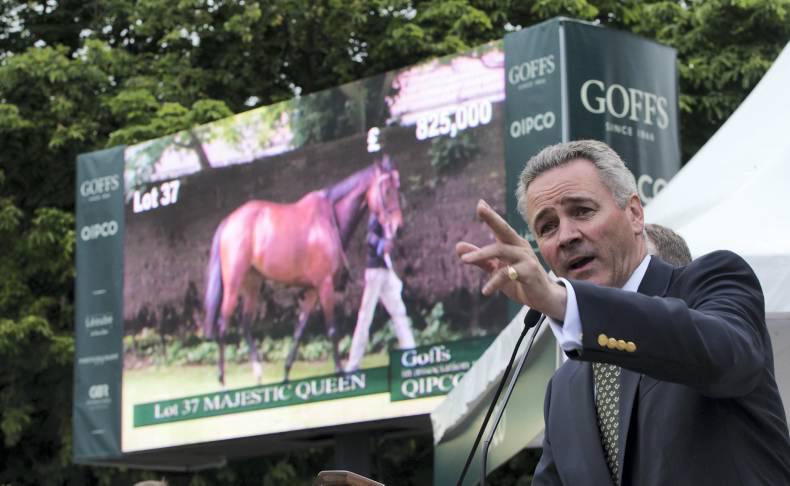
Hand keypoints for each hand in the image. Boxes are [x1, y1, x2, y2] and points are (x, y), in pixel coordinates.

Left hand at [456, 199, 566, 320]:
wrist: (544, 298)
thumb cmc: (520, 281)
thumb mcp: (496, 270)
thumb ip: (480, 259)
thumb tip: (458, 247)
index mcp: (513, 244)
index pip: (500, 227)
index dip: (491, 215)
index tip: (480, 202)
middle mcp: (520, 247)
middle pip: (505, 229)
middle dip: (492, 218)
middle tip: (480, 208)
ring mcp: (526, 258)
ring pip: (501, 250)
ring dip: (481, 254)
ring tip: (464, 260)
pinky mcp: (530, 272)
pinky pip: (508, 274)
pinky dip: (494, 282)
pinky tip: (485, 291)